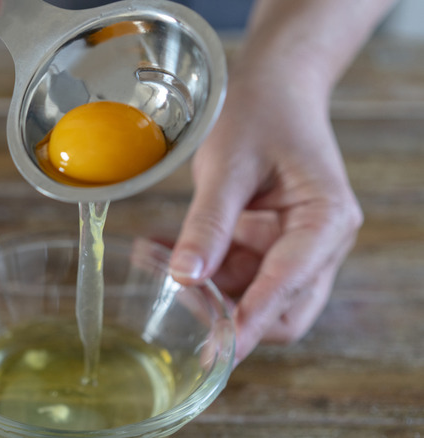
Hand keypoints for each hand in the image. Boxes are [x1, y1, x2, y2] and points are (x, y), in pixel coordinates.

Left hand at [168, 64, 362, 364]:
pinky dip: (198, 267)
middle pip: (280, 310)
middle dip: (225, 311)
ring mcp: (294, 247)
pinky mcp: (268, 244)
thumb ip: (208, 223)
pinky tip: (160, 247)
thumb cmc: (259, 114)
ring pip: (249, 295)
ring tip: (150, 255)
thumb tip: (186, 276)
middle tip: (171, 289)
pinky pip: (234, 273)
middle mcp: (318, 244)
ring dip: (201, 287)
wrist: (272, 86)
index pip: (289, 289)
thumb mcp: (227, 166)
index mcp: (326, 222)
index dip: (250, 322)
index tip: (217, 352)